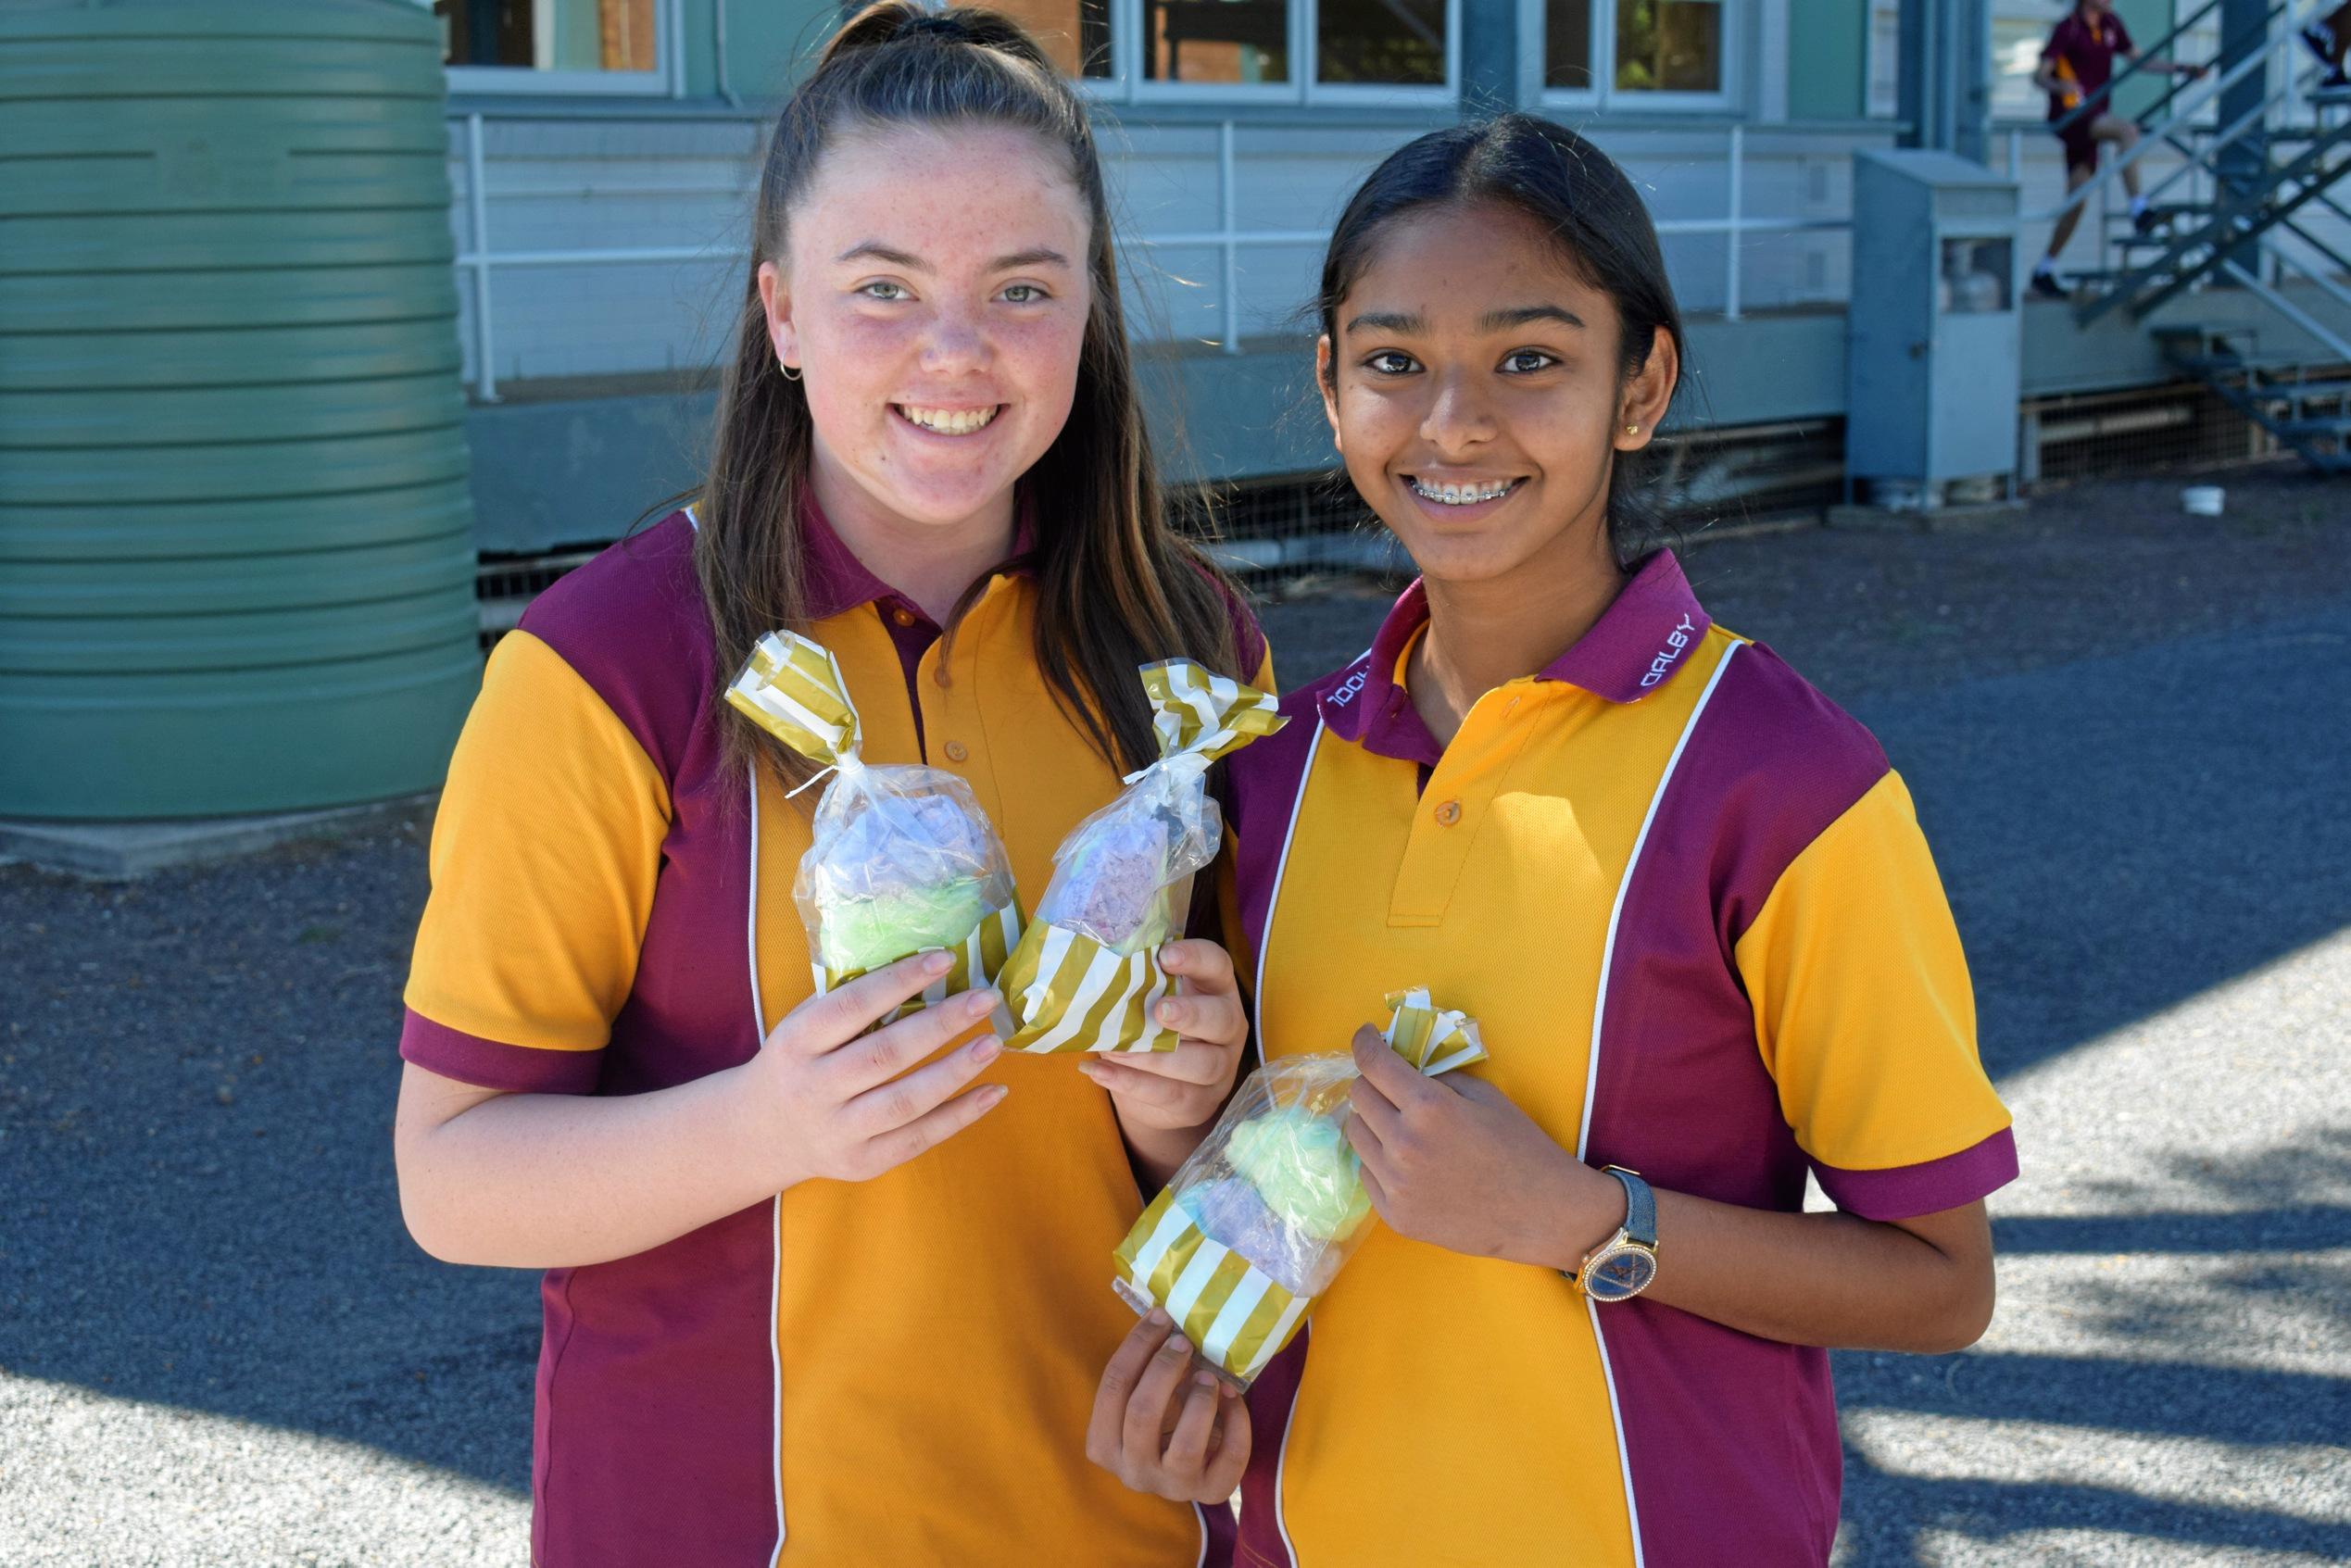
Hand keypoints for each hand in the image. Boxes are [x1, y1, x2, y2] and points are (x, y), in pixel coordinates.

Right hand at [746, 950, 1007, 1190]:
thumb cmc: (799, 1061)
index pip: (853, 1007)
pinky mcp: (862, 1163)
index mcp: (798, 1042)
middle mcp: (815, 1088)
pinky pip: (918, 1138)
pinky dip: (961, 1115)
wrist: (762, 1133)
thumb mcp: (804, 1024)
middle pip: (885, 1056)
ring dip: (956, 1071)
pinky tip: (994, 1090)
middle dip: (941, 1024)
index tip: (945, 958)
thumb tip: (923, 965)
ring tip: (994, 1043)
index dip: (900, 981)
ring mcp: (838, 1131)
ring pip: (905, 1102)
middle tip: (985, 999)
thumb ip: (849, 1000)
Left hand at [1077, 939, 1247, 1134]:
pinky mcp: (1198, 1104)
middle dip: (1191, 1014)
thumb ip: (1137, 986)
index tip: (1165, 956)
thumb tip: (1095, 971)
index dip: (1197, 958)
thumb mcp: (1150, 1003)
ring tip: (1115, 1050)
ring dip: (1155, 1057)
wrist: (1155, 1095)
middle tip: (1159, 1011)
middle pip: (1222, 1019)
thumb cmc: (1151, 1031)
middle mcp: (1227, 1030)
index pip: (1218, 965)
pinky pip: (1170, 1094)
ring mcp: (1219, 1069)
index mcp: (1215, 991)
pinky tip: (1100, 1071)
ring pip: (1201, 1065)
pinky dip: (1132, 1084)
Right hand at [1086, 1310, 1251, 1502]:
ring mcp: (1172, 1486)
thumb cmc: (1160, 1422)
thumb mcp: (1141, 1398)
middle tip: (1184, 1342)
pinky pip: (1230, 1458)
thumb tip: (1163, 1317)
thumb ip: (1144, 1368)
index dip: (1137, 1346)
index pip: (1112, 1387)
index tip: (1161, 1318)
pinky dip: (1237, 1421)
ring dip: (1199, 1400)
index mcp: (1103, 1445)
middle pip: (1141, 1413)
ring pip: (1184, 1445)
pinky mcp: (1210, 1491)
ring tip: (1209, 1375)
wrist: (1189, 1468)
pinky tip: (1233, 1396)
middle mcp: (1132, 1471)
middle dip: (1165, 1368)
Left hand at [1342, 1024, 1622, 1269]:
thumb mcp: (1484, 1095)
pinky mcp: (1395, 1215)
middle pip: (1358, 1096)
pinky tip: (1412, 1164)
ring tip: (1403, 1128)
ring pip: (1356, 1134)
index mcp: (1428, 1107)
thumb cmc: (1521, 1147)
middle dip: (1373, 1082)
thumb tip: (1403, 1067)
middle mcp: (1403, 1143)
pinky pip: (1368, 1173)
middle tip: (1393, 1086)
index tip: (1367, 1036)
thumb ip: (1437, 1078)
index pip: (1372, 1062)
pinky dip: (1381, 1161)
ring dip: (1373, 1122)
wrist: (1542, 1213)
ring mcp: (1395, 1184)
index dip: (1365, 1042)